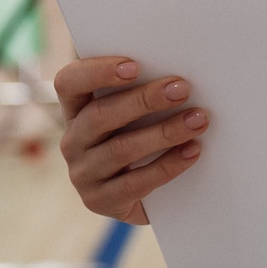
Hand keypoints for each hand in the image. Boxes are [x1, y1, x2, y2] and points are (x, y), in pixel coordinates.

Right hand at [53, 55, 208, 224]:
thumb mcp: (134, 114)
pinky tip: (192, 151)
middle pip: (100, 115)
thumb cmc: (141, 138)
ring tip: (197, 120)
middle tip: (181, 89)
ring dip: (164, 132)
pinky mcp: (99, 201)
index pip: (69, 83)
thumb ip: (143, 92)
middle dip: (144, 100)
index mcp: (75, 109)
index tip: (135, 66)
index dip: (97, 72)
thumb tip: (176, 76)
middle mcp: (72, 141)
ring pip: (120, 150)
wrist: (145, 196)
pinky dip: (168, 165)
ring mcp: (82, 174)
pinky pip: (134, 183)